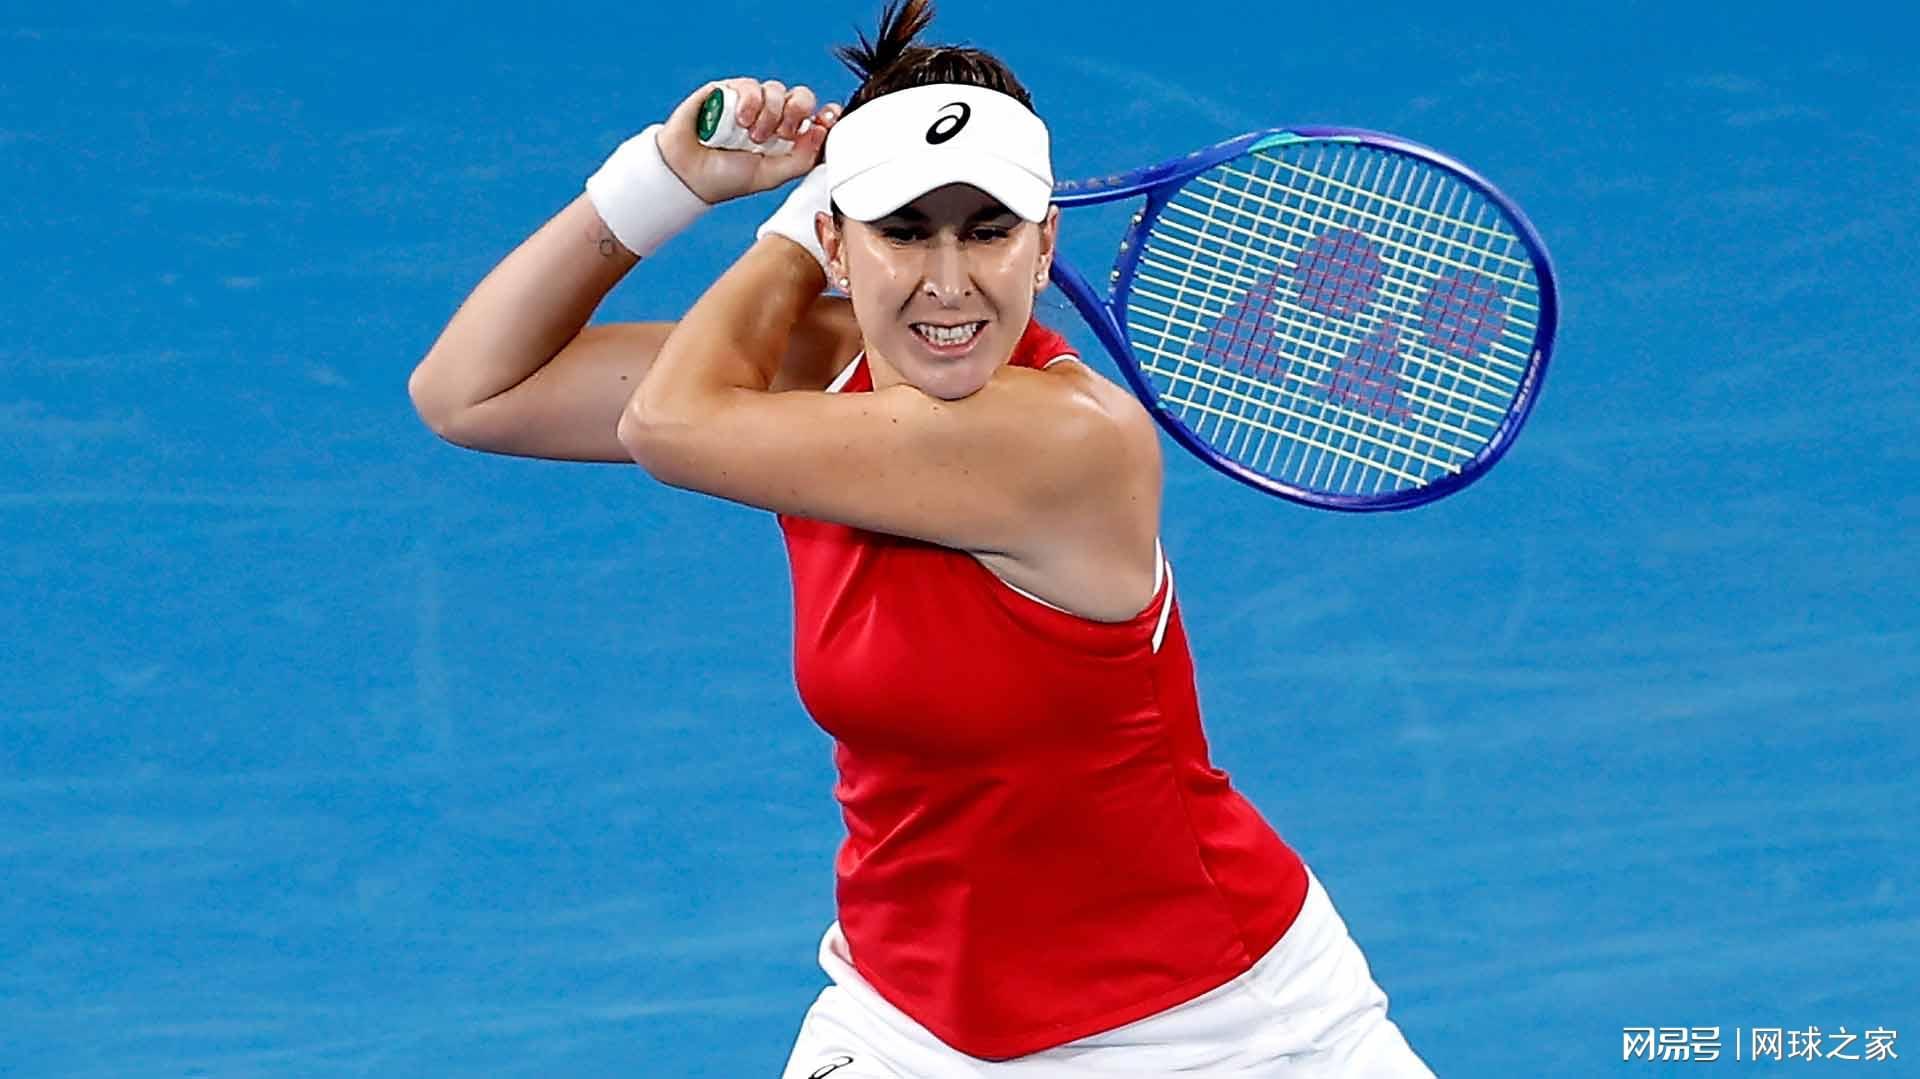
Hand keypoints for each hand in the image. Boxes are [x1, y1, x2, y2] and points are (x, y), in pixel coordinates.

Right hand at [658, 78, 840, 203]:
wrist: (689, 174)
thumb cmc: (727, 178)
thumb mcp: (772, 176)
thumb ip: (801, 159)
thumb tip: (821, 131)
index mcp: (786, 136)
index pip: (814, 117)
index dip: (825, 115)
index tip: (826, 121)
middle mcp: (771, 116)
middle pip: (800, 97)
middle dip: (797, 112)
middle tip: (784, 133)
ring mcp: (750, 102)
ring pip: (776, 90)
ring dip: (770, 113)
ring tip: (752, 135)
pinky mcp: (728, 91)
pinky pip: (751, 85)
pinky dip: (750, 102)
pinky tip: (741, 121)